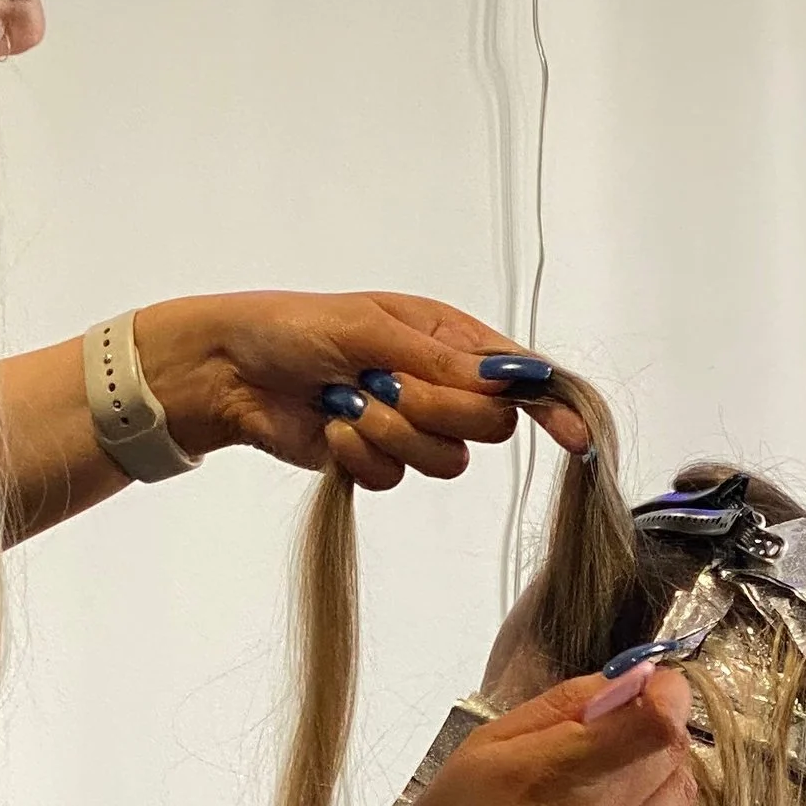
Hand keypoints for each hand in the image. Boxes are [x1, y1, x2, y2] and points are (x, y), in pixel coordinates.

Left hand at [130, 289, 587, 486]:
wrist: (232, 372)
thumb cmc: (294, 329)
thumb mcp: (370, 329)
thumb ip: (440, 360)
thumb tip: (505, 377)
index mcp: (447, 338)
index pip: (518, 374)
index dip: (550, 403)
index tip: (572, 433)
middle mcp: (439, 383)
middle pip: (489, 425)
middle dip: (440, 412)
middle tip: (390, 387)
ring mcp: (410, 426)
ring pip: (445, 460)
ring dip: (393, 434)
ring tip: (348, 403)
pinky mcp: (376, 459)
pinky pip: (396, 476)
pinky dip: (361, 454)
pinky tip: (331, 426)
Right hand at [341, 666, 696, 805]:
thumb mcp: (480, 751)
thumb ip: (559, 708)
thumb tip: (627, 678)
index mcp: (556, 781)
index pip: (658, 724)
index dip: (666, 694)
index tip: (649, 687)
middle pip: (676, 758)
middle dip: (654, 732)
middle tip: (610, 736)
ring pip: (673, 802)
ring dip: (647, 781)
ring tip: (591, 793)